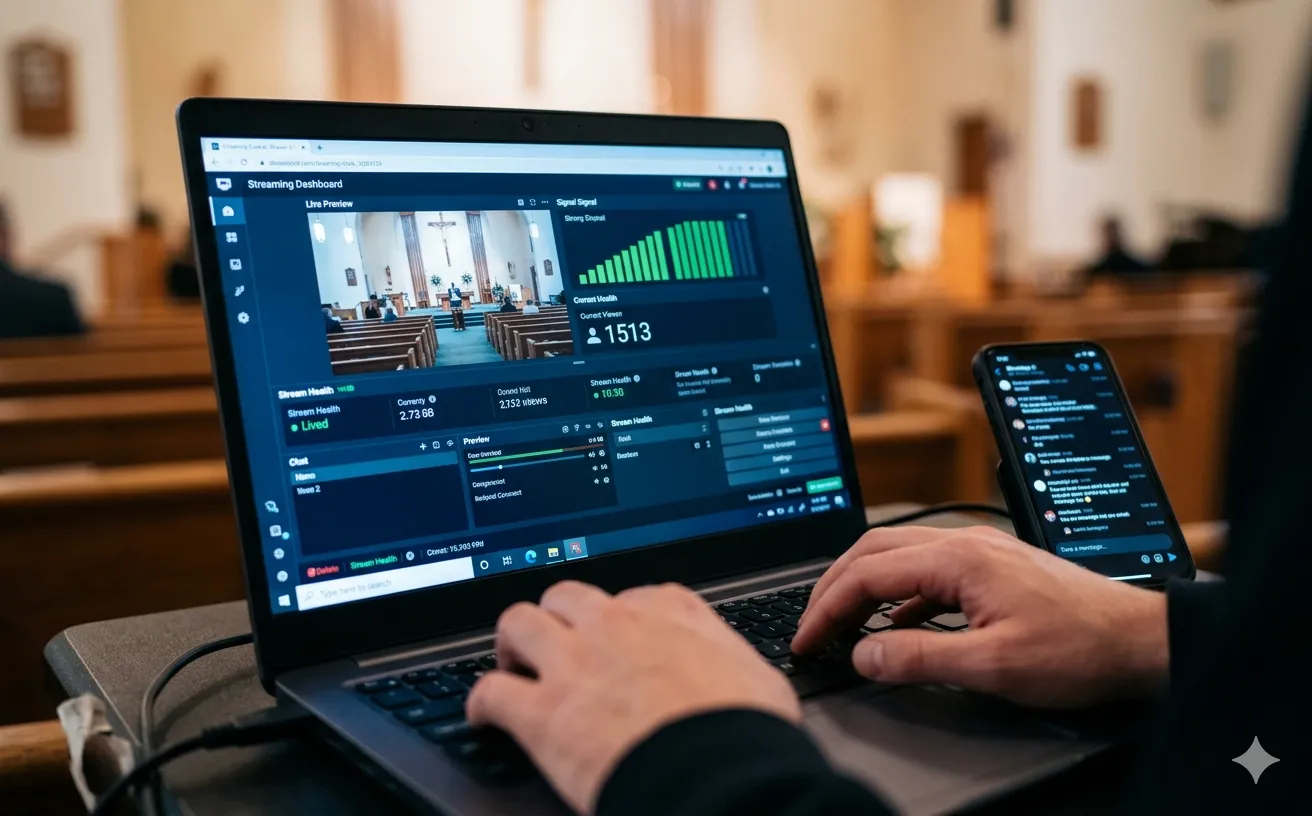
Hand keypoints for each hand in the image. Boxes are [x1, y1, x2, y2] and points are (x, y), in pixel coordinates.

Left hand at [466, 581, 799, 814]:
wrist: (722, 776)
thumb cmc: (746, 732)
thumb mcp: (755, 673)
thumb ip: (725, 655)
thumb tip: (729, 665)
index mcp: (670, 613)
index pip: (633, 595)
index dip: (619, 618)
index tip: (616, 633)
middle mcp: (617, 625)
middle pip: (566, 595)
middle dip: (557, 616)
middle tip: (557, 643)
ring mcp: (574, 664)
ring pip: (518, 623)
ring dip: (512, 643)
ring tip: (513, 664)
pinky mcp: (543, 713)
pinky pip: (491, 692)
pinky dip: (482, 702)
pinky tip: (484, 715)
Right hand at [792, 525, 1168, 707]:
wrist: (1138, 639)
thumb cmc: (1078, 647)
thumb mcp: (992, 664)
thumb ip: (919, 658)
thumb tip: (863, 653)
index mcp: (957, 559)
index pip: (867, 573)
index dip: (827, 607)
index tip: (806, 638)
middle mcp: (965, 543)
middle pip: (874, 551)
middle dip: (834, 586)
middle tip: (811, 624)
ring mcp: (980, 551)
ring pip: (899, 556)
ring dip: (863, 586)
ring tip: (841, 620)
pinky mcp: (993, 567)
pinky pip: (927, 570)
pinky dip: (897, 594)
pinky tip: (896, 623)